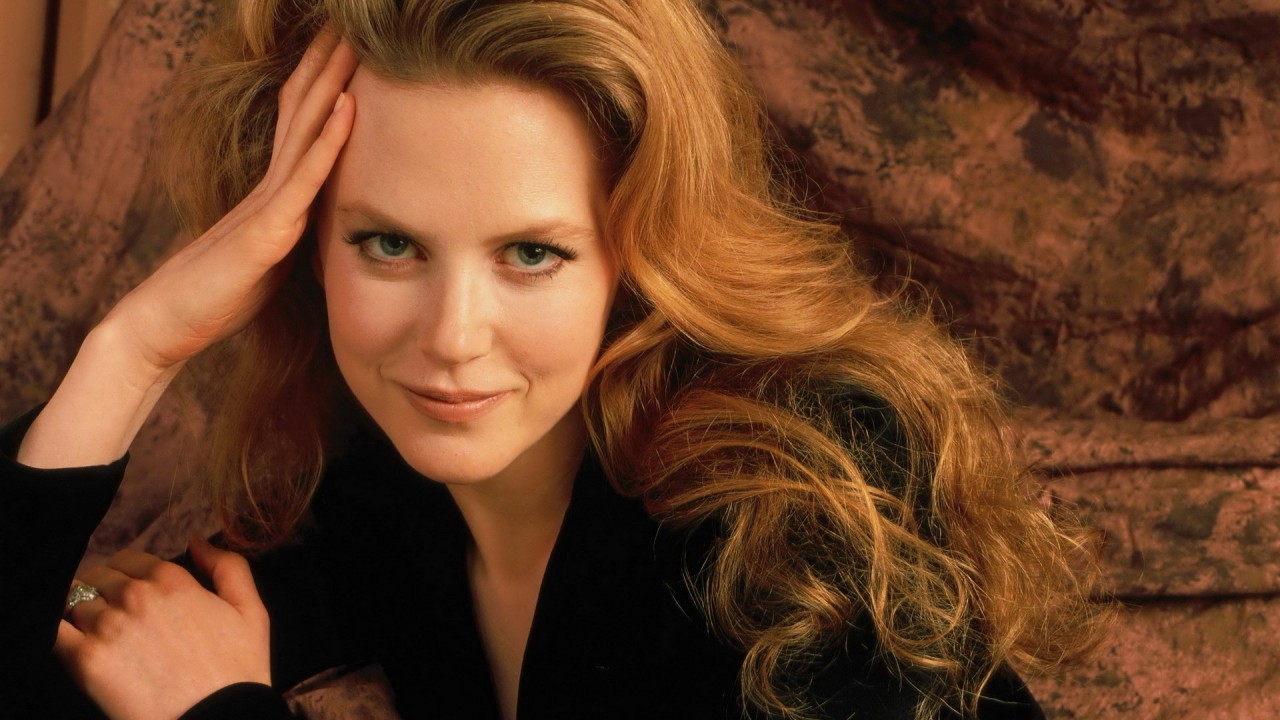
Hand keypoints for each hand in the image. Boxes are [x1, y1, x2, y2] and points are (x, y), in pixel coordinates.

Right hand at [17, 28, 357, 468]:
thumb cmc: (216, 297)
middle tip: (355, 22)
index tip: (350, 47)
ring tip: (355, 40)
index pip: (301, 123)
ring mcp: (266, 205)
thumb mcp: (271, 258)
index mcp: (270, 192)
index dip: (324, 82)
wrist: (163, 326)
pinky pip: (303, 178)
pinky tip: (349, 106)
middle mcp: (269, 187)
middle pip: (304, 111)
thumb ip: (295, 235)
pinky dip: (328, 141)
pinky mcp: (265, 231)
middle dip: (330, 65)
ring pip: (306, 131)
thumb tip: (324, 229)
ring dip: (333, 83)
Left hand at [55, 536, 270, 719]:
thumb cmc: (237, 672)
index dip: (130, 575)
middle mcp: (135, 595)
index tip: (134, 596)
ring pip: (73, 602)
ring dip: (82, 615)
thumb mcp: (252, 611)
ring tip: (99, 638)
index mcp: (172, 579)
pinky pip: (54, 631)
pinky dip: (58, 631)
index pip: (128, 559)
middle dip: (103, 591)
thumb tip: (197, 542)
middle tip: (116, 618)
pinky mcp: (85, 659)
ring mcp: (107, 626)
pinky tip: (72, 644)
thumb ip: (229, 567)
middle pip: (97, 577)